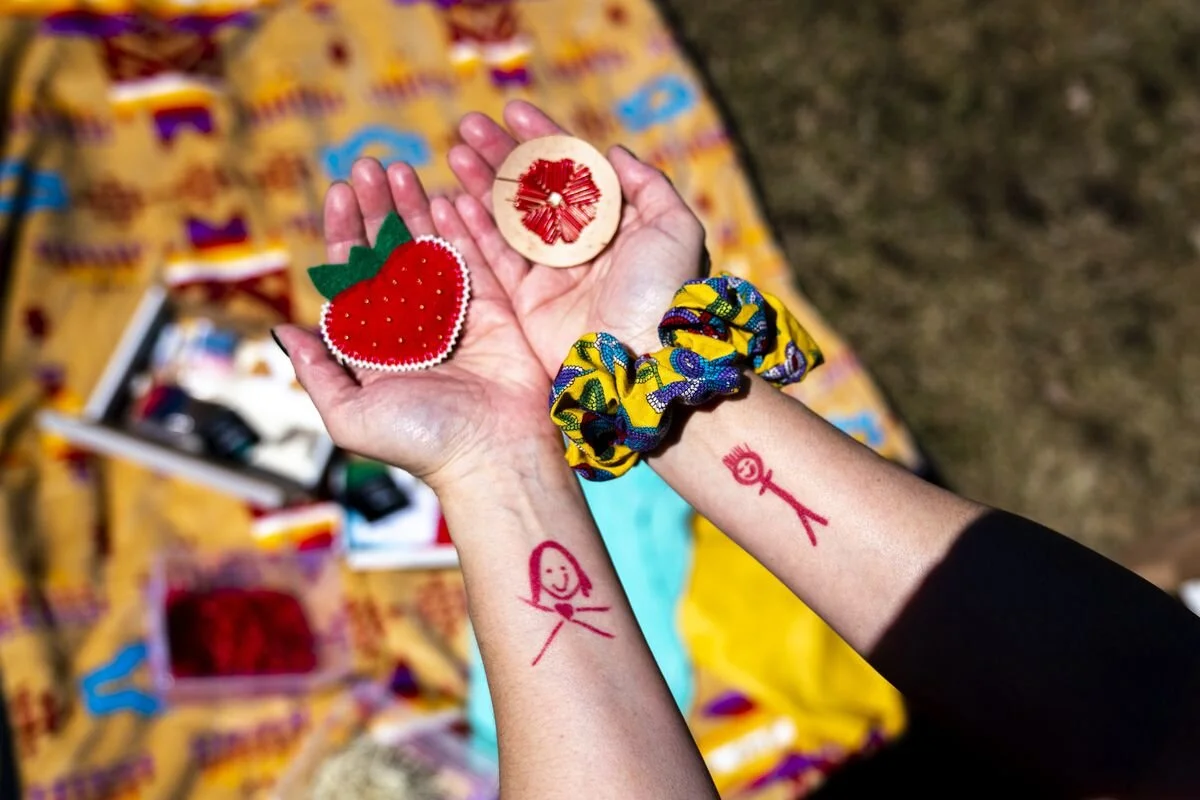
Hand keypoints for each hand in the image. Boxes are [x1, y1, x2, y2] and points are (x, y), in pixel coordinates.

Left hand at [275, 159, 551, 491]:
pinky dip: (460, 226)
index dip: (345, 233)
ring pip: (429, 247)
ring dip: (413, 207)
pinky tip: (445, 194)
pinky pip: (474, 258)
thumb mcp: (350, 415)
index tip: (339, 193)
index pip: (354, 277)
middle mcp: (412, 324)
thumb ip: (318, 373)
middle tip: (367, 166)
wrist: (492, 453)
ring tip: (399, 169)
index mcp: (375, 345)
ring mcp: (454, 313)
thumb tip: (283, 331)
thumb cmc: (421, 441)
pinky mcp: (494, 309)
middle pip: (389, 252)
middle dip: (377, 209)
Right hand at [446, 101, 706, 375]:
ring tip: (455, 154)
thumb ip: (648, 186)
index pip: (574, 169)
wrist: (644, 356)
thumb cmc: (664, 291)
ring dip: (481, 185)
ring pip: (508, 219)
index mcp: (615, 222)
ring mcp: (552, 273)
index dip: (544, 138)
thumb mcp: (674, 228)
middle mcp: (582, 244)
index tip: (513, 111)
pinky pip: (495, 259)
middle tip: (469, 126)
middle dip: (502, 155)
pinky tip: (452, 200)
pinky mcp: (528, 302)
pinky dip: (472, 231)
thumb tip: (614, 151)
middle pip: (534, 189)